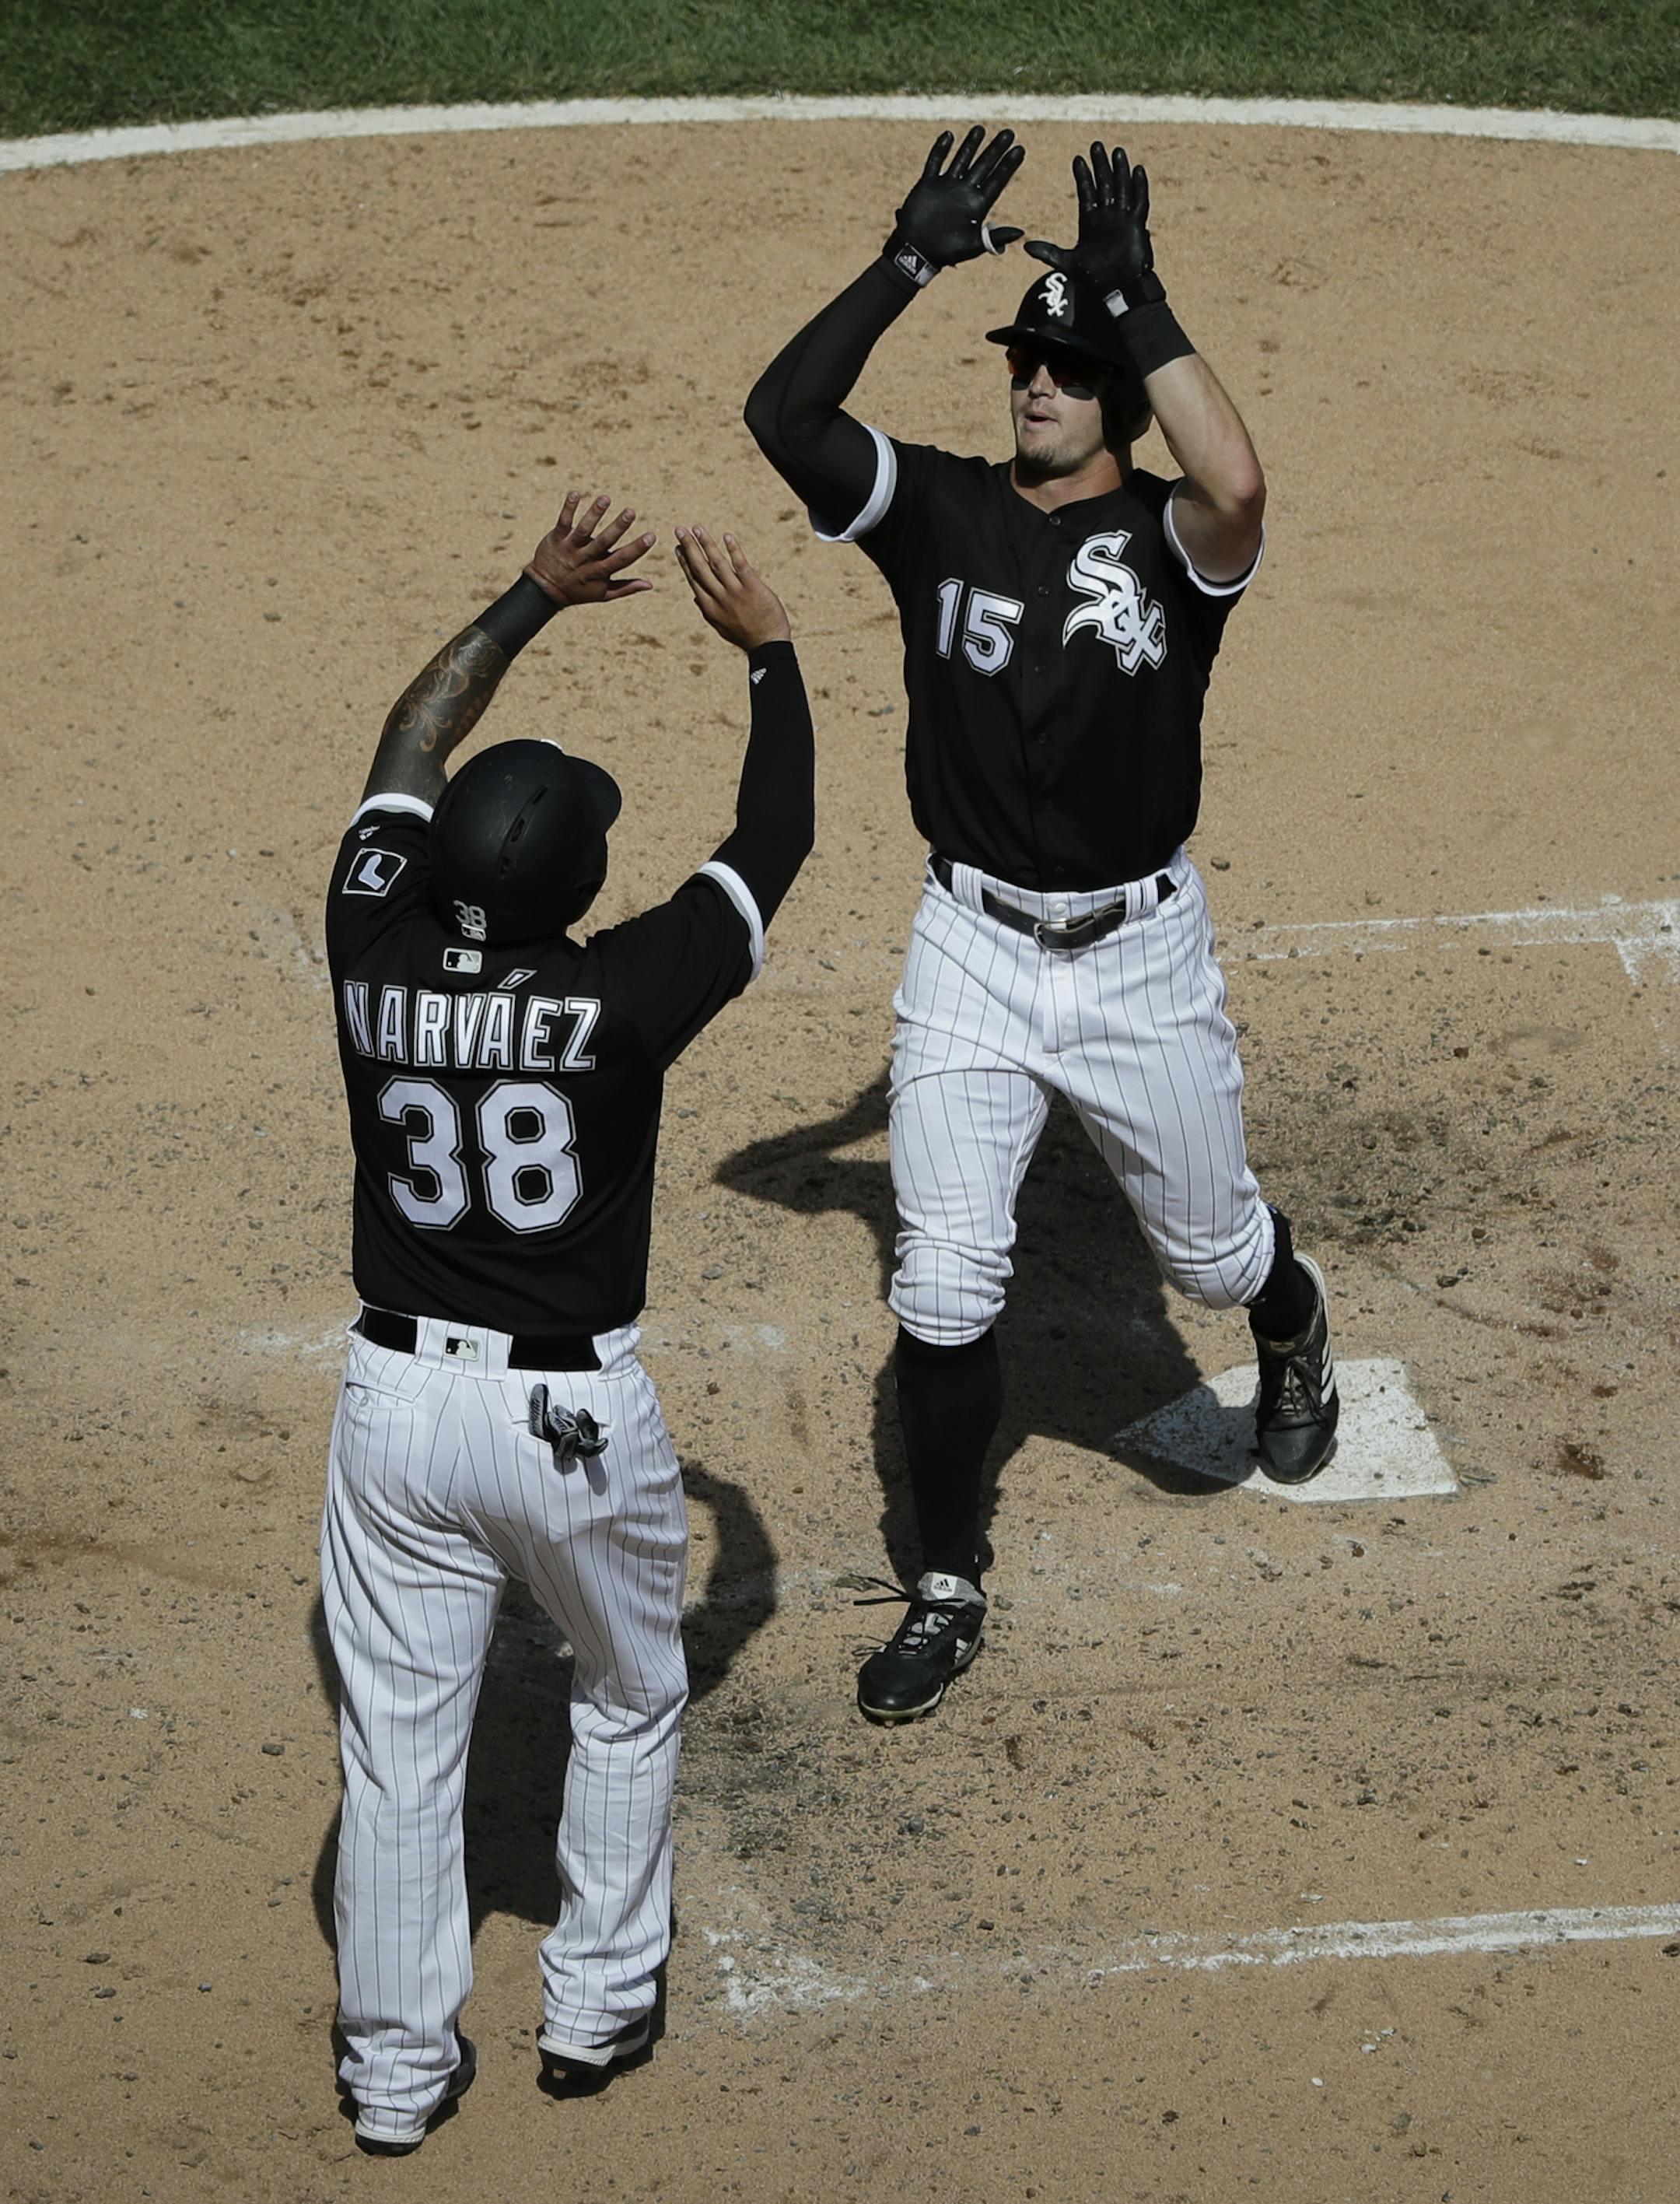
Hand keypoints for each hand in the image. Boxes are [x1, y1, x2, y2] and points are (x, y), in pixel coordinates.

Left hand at [524, 491, 655, 605]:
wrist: (546, 590)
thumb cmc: (579, 591)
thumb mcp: (602, 593)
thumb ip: (626, 588)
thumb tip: (651, 585)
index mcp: (600, 572)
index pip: (621, 559)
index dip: (637, 549)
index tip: (651, 536)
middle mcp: (586, 559)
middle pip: (604, 542)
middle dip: (618, 527)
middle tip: (631, 512)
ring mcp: (570, 548)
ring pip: (584, 530)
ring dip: (594, 513)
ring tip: (605, 499)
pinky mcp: (557, 538)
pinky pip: (563, 522)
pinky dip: (568, 508)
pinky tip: (575, 493)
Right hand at [676, 527, 790, 651]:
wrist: (768, 645)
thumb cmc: (745, 636)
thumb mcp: (721, 627)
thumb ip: (708, 612)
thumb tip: (696, 598)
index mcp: (709, 607)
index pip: (693, 579)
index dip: (684, 562)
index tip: (678, 548)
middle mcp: (719, 597)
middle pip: (700, 567)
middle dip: (689, 547)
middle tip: (679, 530)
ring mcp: (735, 591)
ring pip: (717, 563)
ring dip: (706, 543)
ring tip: (697, 528)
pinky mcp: (752, 587)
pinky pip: (740, 565)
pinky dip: (733, 550)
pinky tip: (726, 536)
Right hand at [887, 125, 1024, 278]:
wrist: (917, 252)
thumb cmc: (946, 252)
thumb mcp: (973, 245)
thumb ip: (995, 238)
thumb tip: (1020, 233)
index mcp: (977, 205)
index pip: (997, 180)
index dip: (1008, 166)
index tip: (1020, 149)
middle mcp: (964, 192)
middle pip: (983, 166)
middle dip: (995, 149)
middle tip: (1009, 133)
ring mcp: (946, 186)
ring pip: (961, 160)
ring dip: (970, 145)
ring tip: (981, 129)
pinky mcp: (928, 184)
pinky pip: (935, 162)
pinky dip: (940, 149)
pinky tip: (949, 135)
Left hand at [1025, 143, 1164, 309]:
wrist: (1117, 289)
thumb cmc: (1094, 278)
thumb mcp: (1067, 263)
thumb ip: (1048, 252)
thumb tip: (1026, 247)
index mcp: (1090, 221)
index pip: (1086, 192)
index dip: (1083, 176)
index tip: (1077, 159)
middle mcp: (1106, 216)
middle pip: (1104, 184)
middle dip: (1100, 165)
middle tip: (1096, 145)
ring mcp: (1122, 218)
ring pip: (1121, 188)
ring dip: (1119, 170)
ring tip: (1117, 151)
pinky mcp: (1136, 224)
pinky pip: (1139, 201)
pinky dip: (1139, 186)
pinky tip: (1138, 170)